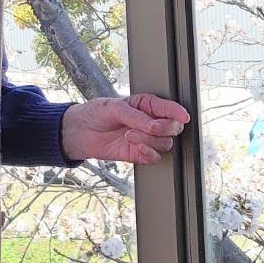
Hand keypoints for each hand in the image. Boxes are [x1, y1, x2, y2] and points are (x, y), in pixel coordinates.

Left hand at [60, 94, 189, 164]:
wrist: (81, 132)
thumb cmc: (97, 113)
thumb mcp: (115, 108)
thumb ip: (136, 117)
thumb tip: (154, 124)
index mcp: (146, 105)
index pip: (169, 108)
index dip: (177, 112)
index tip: (183, 117)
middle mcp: (150, 122)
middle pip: (173, 127)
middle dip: (164, 128)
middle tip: (151, 127)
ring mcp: (146, 139)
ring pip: (165, 143)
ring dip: (150, 140)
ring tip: (130, 135)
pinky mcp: (139, 153)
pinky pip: (154, 157)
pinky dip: (148, 153)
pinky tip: (137, 147)